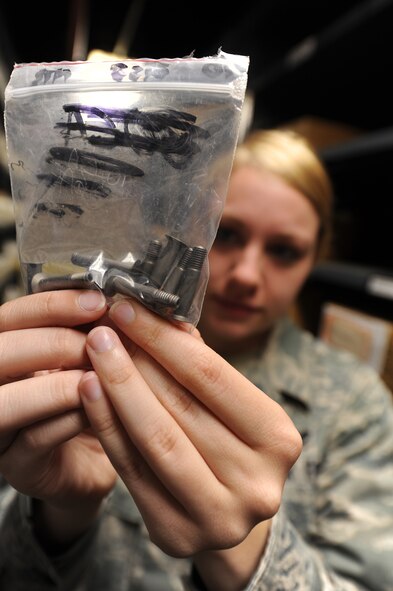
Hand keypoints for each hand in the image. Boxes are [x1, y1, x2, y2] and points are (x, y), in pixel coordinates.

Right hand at [0, 290, 116, 528]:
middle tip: (98, 343)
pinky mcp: (20, 466)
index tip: (96, 301)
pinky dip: (73, 418)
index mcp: (9, 351)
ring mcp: (0, 429)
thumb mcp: (96, 356)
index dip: (51, 305)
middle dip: (53, 343)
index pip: (10, 317)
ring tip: (100, 377)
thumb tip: (121, 300)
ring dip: (59, 384)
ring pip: (7, 401)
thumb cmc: (99, 398)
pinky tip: (102, 408)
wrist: (105, 458)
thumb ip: (96, 330)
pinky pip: (36, 439)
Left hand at [79, 299, 301, 557]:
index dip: (163, 339)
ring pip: (155, 439)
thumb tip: (156, 317)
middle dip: (135, 359)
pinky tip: (89, 393)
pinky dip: (107, 426)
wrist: (230, 509)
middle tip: (103, 328)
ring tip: (94, 354)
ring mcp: (219, 517)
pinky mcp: (177, 535)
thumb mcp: (230, 403)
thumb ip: (199, 364)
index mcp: (279, 439)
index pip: (212, 376)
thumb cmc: (230, 442)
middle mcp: (257, 484)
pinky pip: (132, 471)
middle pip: (181, 406)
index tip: (127, 309)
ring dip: (117, 388)